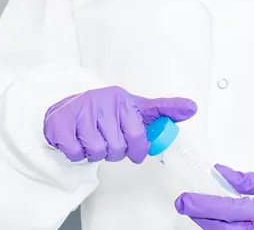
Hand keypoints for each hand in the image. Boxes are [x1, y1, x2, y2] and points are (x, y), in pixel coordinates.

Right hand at [43, 85, 196, 164]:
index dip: (140, 144)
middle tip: (109, 141)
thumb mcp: (132, 108)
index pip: (142, 128)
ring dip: (96, 153)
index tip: (144, 138)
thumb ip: (160, 111)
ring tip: (93, 140)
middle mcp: (105, 102)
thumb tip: (191, 107)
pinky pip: (77, 153)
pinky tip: (77, 140)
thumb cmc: (103, 112)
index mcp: (124, 100)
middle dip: (116, 151)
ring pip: (99, 151)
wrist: (65, 110)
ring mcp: (82, 111)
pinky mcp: (62, 123)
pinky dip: (77, 153)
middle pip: (120, 146)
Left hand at [175, 165, 253, 229]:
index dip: (201, 203)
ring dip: (207, 223)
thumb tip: (222, 174)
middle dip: (197, 215)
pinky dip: (221, 229)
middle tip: (184, 202)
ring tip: (198, 208)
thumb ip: (248, 180)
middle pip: (217, 228)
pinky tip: (215, 219)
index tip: (185, 198)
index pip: (225, 209)